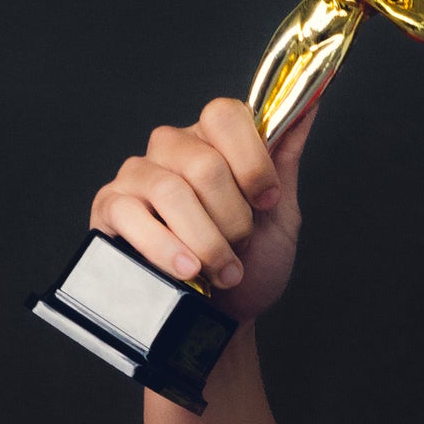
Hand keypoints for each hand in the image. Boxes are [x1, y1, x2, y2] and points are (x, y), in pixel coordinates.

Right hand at [90, 96, 317, 326]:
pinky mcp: (112, 209)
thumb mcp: (279, 215)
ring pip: (173, 191)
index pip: (226, 114)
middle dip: (234, 219)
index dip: (253, 162)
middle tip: (241, 247)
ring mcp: (138, 176)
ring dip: (208, 243)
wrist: (224, 320)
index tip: (267, 202)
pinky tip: (187, 272)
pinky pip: (134, 217)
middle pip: (204, 163)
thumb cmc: (251, 266)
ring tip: (223, 273)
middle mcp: (172, 149)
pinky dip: (168, 250)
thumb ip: (285, 160)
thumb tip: (311, 103)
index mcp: (214, 142)